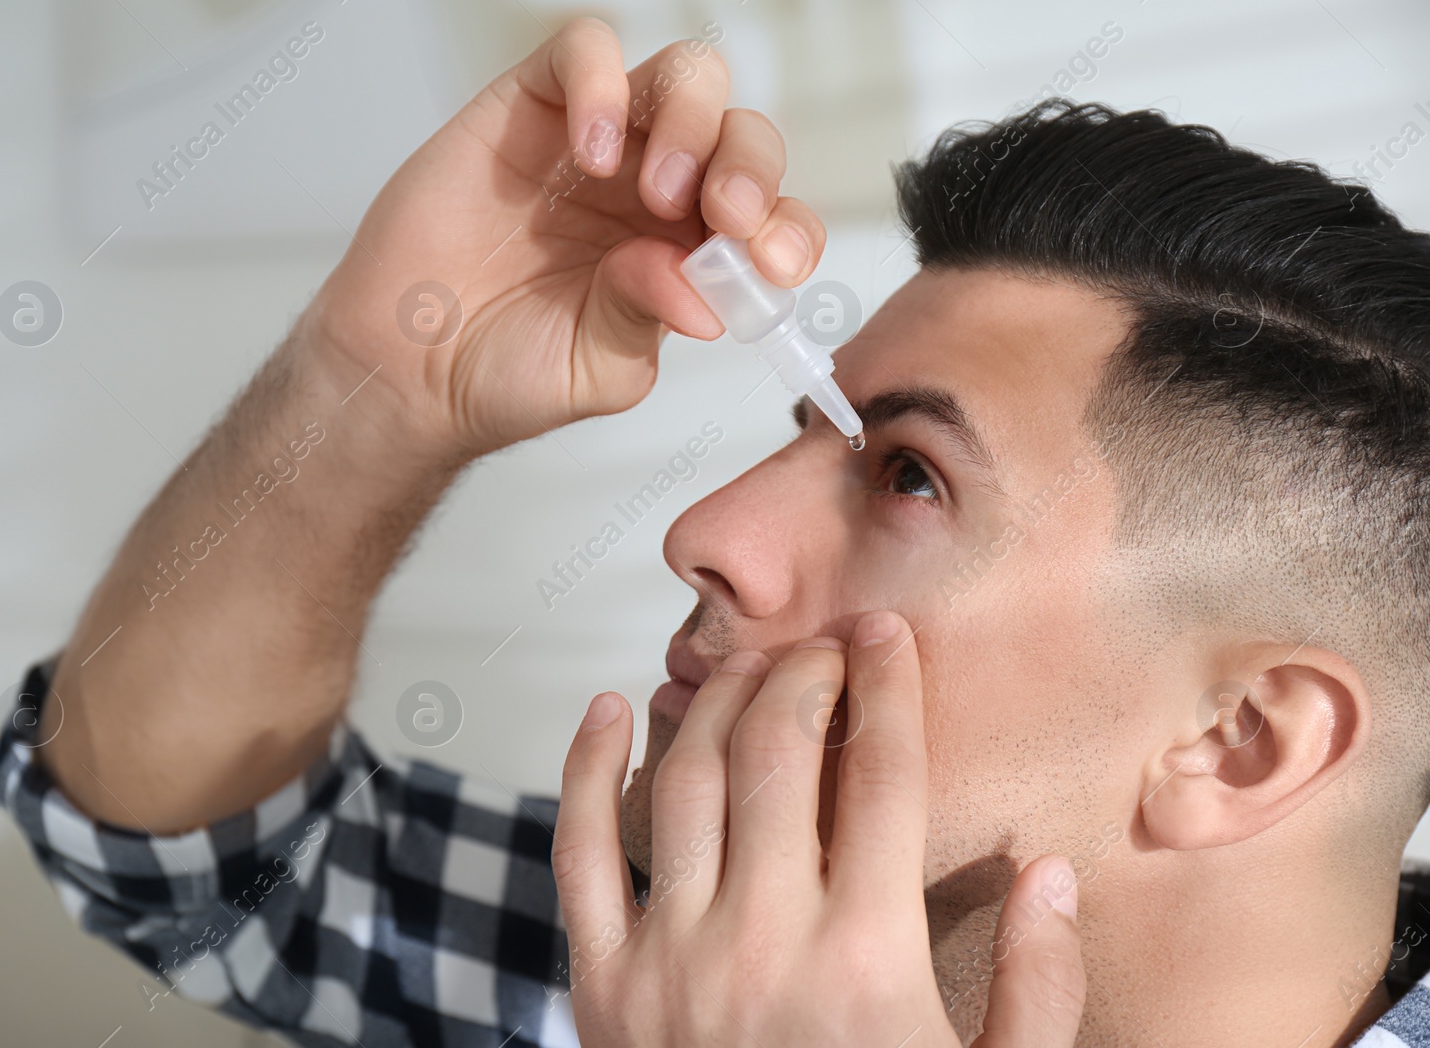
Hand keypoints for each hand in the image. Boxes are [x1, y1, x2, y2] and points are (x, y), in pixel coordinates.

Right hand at [301, 17, 825, 457]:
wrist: (405, 367)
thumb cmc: (502, 371)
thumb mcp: (597, 369)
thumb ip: (648, 318)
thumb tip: (700, 289)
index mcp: (689, 255)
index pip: (770, 219)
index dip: (787, 230)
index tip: (776, 263)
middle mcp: (655, 192)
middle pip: (741, 136)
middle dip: (751, 170)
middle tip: (722, 217)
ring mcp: (599, 144)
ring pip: (685, 79)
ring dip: (693, 123)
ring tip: (655, 189)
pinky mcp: (533, 107)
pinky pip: (586, 52)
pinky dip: (603, 84)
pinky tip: (592, 150)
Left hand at [553, 611, 1086, 1046]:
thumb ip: (1037, 993)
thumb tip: (1051, 873)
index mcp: (868, 962)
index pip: (884, 778)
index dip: (890, 689)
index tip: (889, 636)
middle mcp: (763, 941)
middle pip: (782, 755)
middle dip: (806, 677)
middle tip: (825, 647)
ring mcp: (670, 959)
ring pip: (687, 781)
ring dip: (718, 704)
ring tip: (748, 667)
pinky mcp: (601, 987)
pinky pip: (577, 852)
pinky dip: (585, 770)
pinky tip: (610, 708)